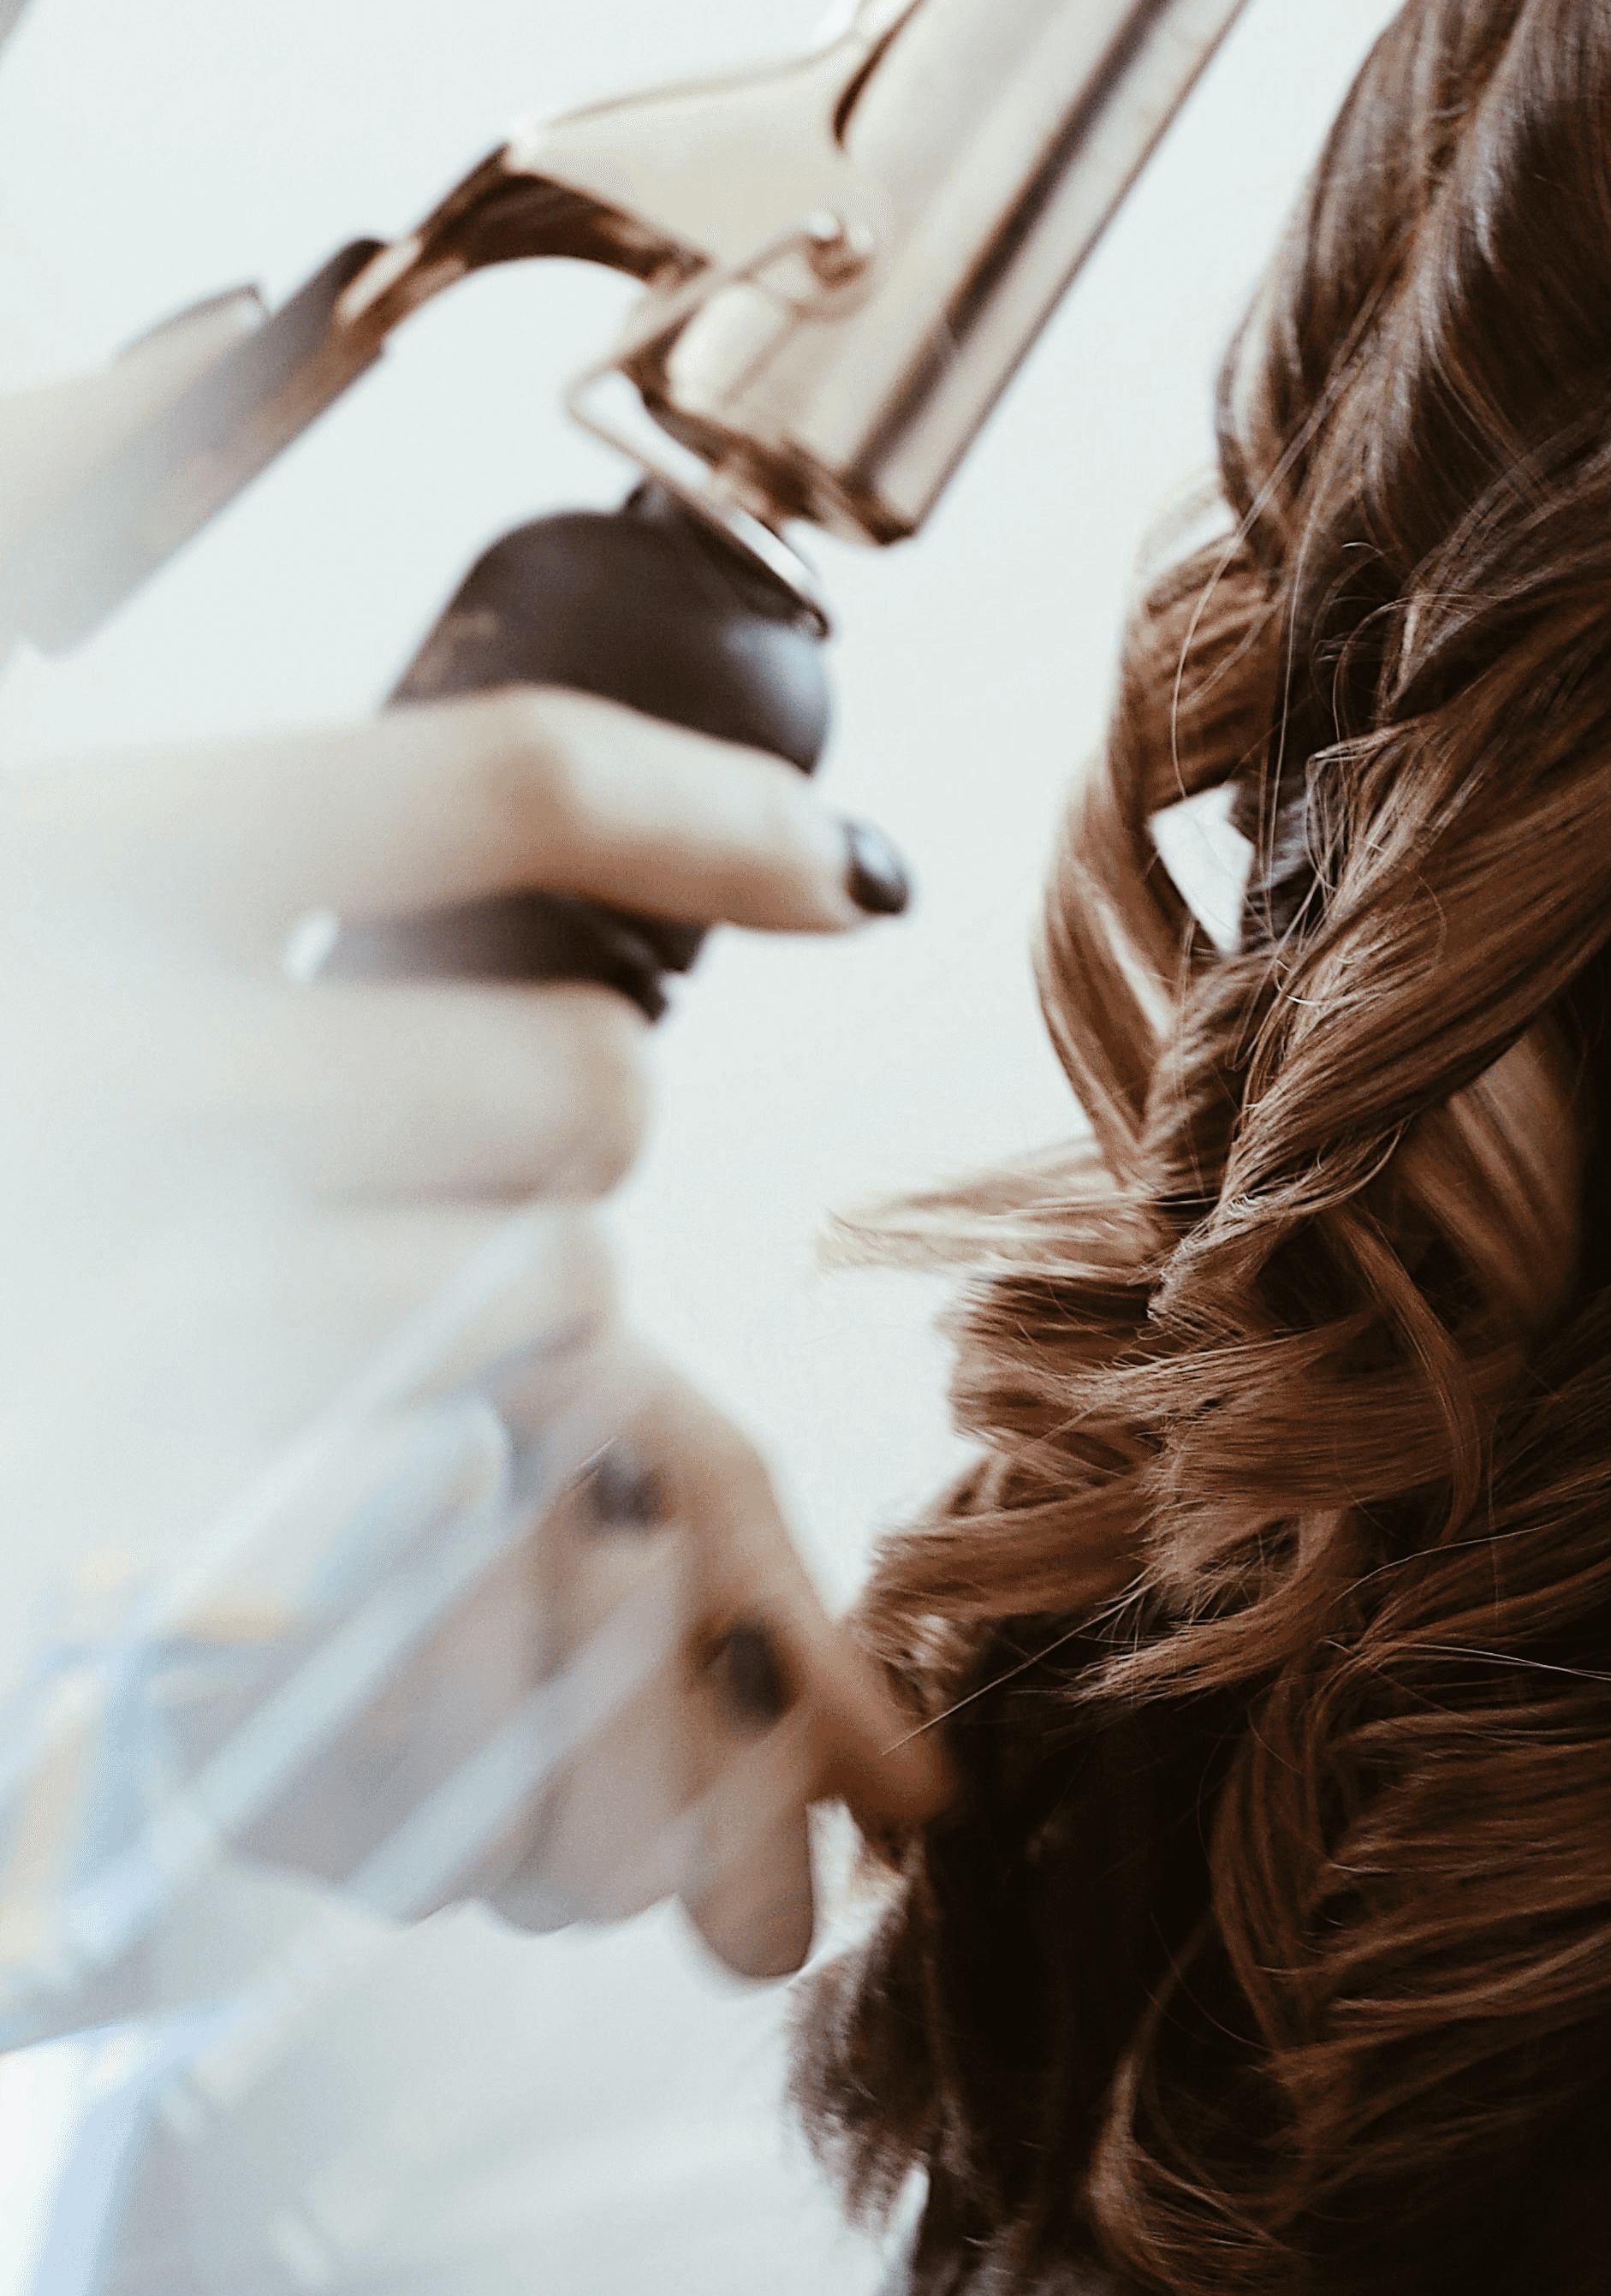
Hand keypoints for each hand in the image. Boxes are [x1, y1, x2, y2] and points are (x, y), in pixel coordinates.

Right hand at [0, 685, 945, 1985]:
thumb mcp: (61, 916)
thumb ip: (302, 874)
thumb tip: (714, 820)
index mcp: (73, 862)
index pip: (506, 788)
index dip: (725, 819)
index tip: (847, 872)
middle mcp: (104, 1064)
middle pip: (591, 1075)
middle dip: (581, 1116)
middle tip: (450, 1144)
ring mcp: (135, 1300)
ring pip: (566, 1285)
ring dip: (521, 1301)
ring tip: (337, 1293)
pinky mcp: (162, 1507)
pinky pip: (463, 1473)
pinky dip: (434, 1459)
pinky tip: (303, 1427)